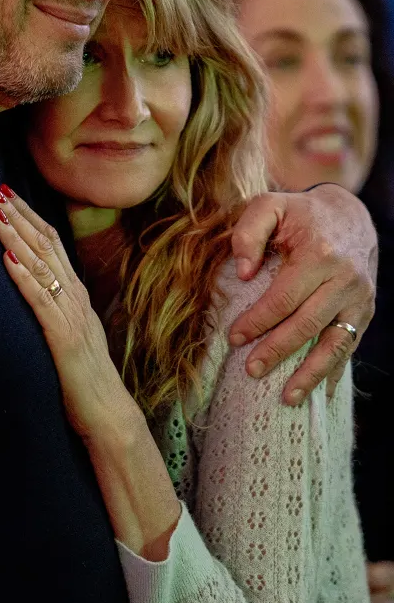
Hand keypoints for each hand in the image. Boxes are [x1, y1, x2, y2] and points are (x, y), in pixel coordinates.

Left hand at [0, 185, 180, 560]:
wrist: (108, 414)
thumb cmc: (84, 377)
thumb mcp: (70, 333)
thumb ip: (56, 309)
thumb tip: (35, 289)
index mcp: (75, 295)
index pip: (52, 244)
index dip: (29, 217)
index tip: (7, 195)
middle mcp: (75, 298)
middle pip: (45, 246)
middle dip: (18, 215)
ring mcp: (71, 316)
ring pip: (42, 267)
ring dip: (16, 237)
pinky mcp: (63, 338)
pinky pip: (40, 303)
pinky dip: (23, 278)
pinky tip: (7, 261)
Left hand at [228, 184, 375, 404]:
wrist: (349, 214)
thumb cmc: (300, 213)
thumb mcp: (269, 206)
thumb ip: (248, 232)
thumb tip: (243, 273)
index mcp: (319, 255)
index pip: (283, 298)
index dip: (258, 321)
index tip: (234, 337)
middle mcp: (345, 280)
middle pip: (307, 324)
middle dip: (278, 351)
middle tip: (251, 370)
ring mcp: (360, 298)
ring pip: (335, 343)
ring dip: (311, 373)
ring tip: (287, 397)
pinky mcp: (367, 310)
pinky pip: (351, 345)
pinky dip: (335, 370)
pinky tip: (320, 393)